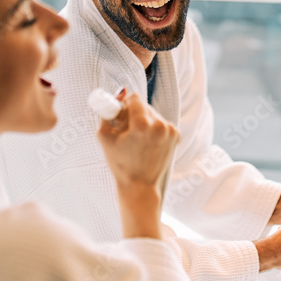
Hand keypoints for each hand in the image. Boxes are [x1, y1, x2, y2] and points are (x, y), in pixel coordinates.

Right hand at [97, 91, 178, 238]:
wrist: (139, 186)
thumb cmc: (120, 164)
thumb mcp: (105, 137)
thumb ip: (107, 112)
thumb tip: (119, 93)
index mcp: (143, 124)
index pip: (134, 98)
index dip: (125, 104)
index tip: (121, 115)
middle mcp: (160, 125)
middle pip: (144, 106)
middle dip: (134, 113)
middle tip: (126, 130)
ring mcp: (170, 130)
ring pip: (153, 114)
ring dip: (144, 121)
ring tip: (136, 140)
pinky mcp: (176, 136)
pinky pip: (161, 123)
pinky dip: (153, 129)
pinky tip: (146, 143)